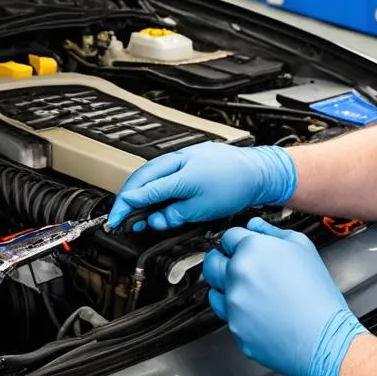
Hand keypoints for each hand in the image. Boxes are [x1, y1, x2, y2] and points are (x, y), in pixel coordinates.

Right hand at [107, 143, 296, 231]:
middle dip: (127, 198)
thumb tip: (155, 220)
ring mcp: (184, 155)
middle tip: (121, 216)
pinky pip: (164, 168)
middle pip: (141, 178)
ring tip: (137, 209)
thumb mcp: (203, 209)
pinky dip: (154, 182)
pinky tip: (155, 193)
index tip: (117, 220)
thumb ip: (175, 214)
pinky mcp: (190, 156)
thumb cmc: (237, 186)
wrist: (258, 170)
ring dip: (139, 190)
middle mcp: (178, 160)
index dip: (127, 208)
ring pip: (150, 171)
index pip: (144, 191)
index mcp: (180, 174)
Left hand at [202, 217, 365, 375]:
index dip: (238, 241)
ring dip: (227, 287)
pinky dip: (237, 311)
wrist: (323, 337)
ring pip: (215, 289)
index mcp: (252, 250)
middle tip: (238, 266)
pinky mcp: (234, 327)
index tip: (244, 247)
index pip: (228, 237)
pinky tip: (258, 310)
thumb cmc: (317, 294)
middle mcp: (237, 275)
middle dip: (222, 261)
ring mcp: (233, 303)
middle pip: (211, 262)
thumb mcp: (303, 248)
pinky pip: (227, 315)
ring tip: (254, 292)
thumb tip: (254, 225)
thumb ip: (272, 231)